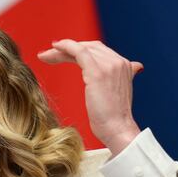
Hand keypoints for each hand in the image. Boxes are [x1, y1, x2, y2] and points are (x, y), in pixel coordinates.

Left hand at [37, 39, 142, 154]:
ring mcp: (109, 65)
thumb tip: (131, 70)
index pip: (98, 51)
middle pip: (89, 47)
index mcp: (125, 66)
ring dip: (61, 50)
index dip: (79, 50)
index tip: (63, 55)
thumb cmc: (113, 119)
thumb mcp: (117, 94)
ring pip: (82, 49)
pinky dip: (66, 47)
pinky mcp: (98, 72)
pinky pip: (79, 51)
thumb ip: (116, 80)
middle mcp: (119, 62)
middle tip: (49, 54)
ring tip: (45, 55)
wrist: (117, 129)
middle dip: (68, 49)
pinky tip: (54, 47)